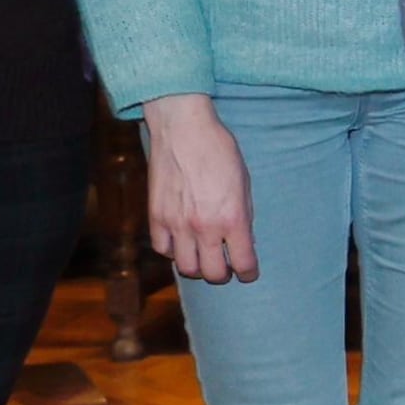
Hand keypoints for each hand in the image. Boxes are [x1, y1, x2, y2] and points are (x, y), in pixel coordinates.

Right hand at [141, 94, 258, 284]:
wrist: (183, 129)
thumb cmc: (219, 151)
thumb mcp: (243, 183)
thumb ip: (243, 216)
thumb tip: (243, 241)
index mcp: (232, 218)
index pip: (243, 263)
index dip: (248, 273)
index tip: (248, 273)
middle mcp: (204, 227)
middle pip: (212, 273)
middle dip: (222, 276)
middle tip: (226, 269)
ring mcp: (177, 224)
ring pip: (186, 268)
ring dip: (197, 268)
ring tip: (203, 259)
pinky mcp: (156, 216)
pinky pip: (162, 249)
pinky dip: (173, 252)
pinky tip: (181, 243)